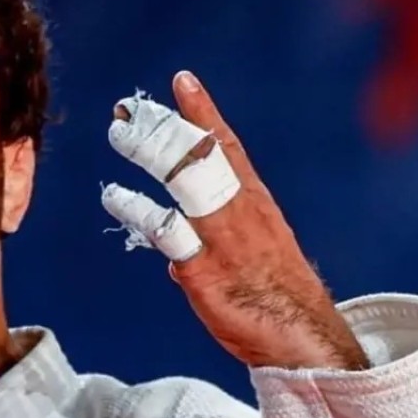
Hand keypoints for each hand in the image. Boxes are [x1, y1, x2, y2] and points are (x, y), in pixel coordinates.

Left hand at [102, 71, 369, 370]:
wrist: (301, 336)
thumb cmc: (276, 295)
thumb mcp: (257, 251)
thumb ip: (219, 238)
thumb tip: (177, 251)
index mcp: (254, 202)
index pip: (226, 146)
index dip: (202, 112)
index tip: (181, 81)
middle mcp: (238, 211)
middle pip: (200, 155)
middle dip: (164, 127)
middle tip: (131, 108)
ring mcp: (221, 239)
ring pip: (183, 182)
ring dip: (149, 155)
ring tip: (119, 135)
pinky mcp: (204, 270)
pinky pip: (167, 233)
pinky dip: (140, 212)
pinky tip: (115, 198)